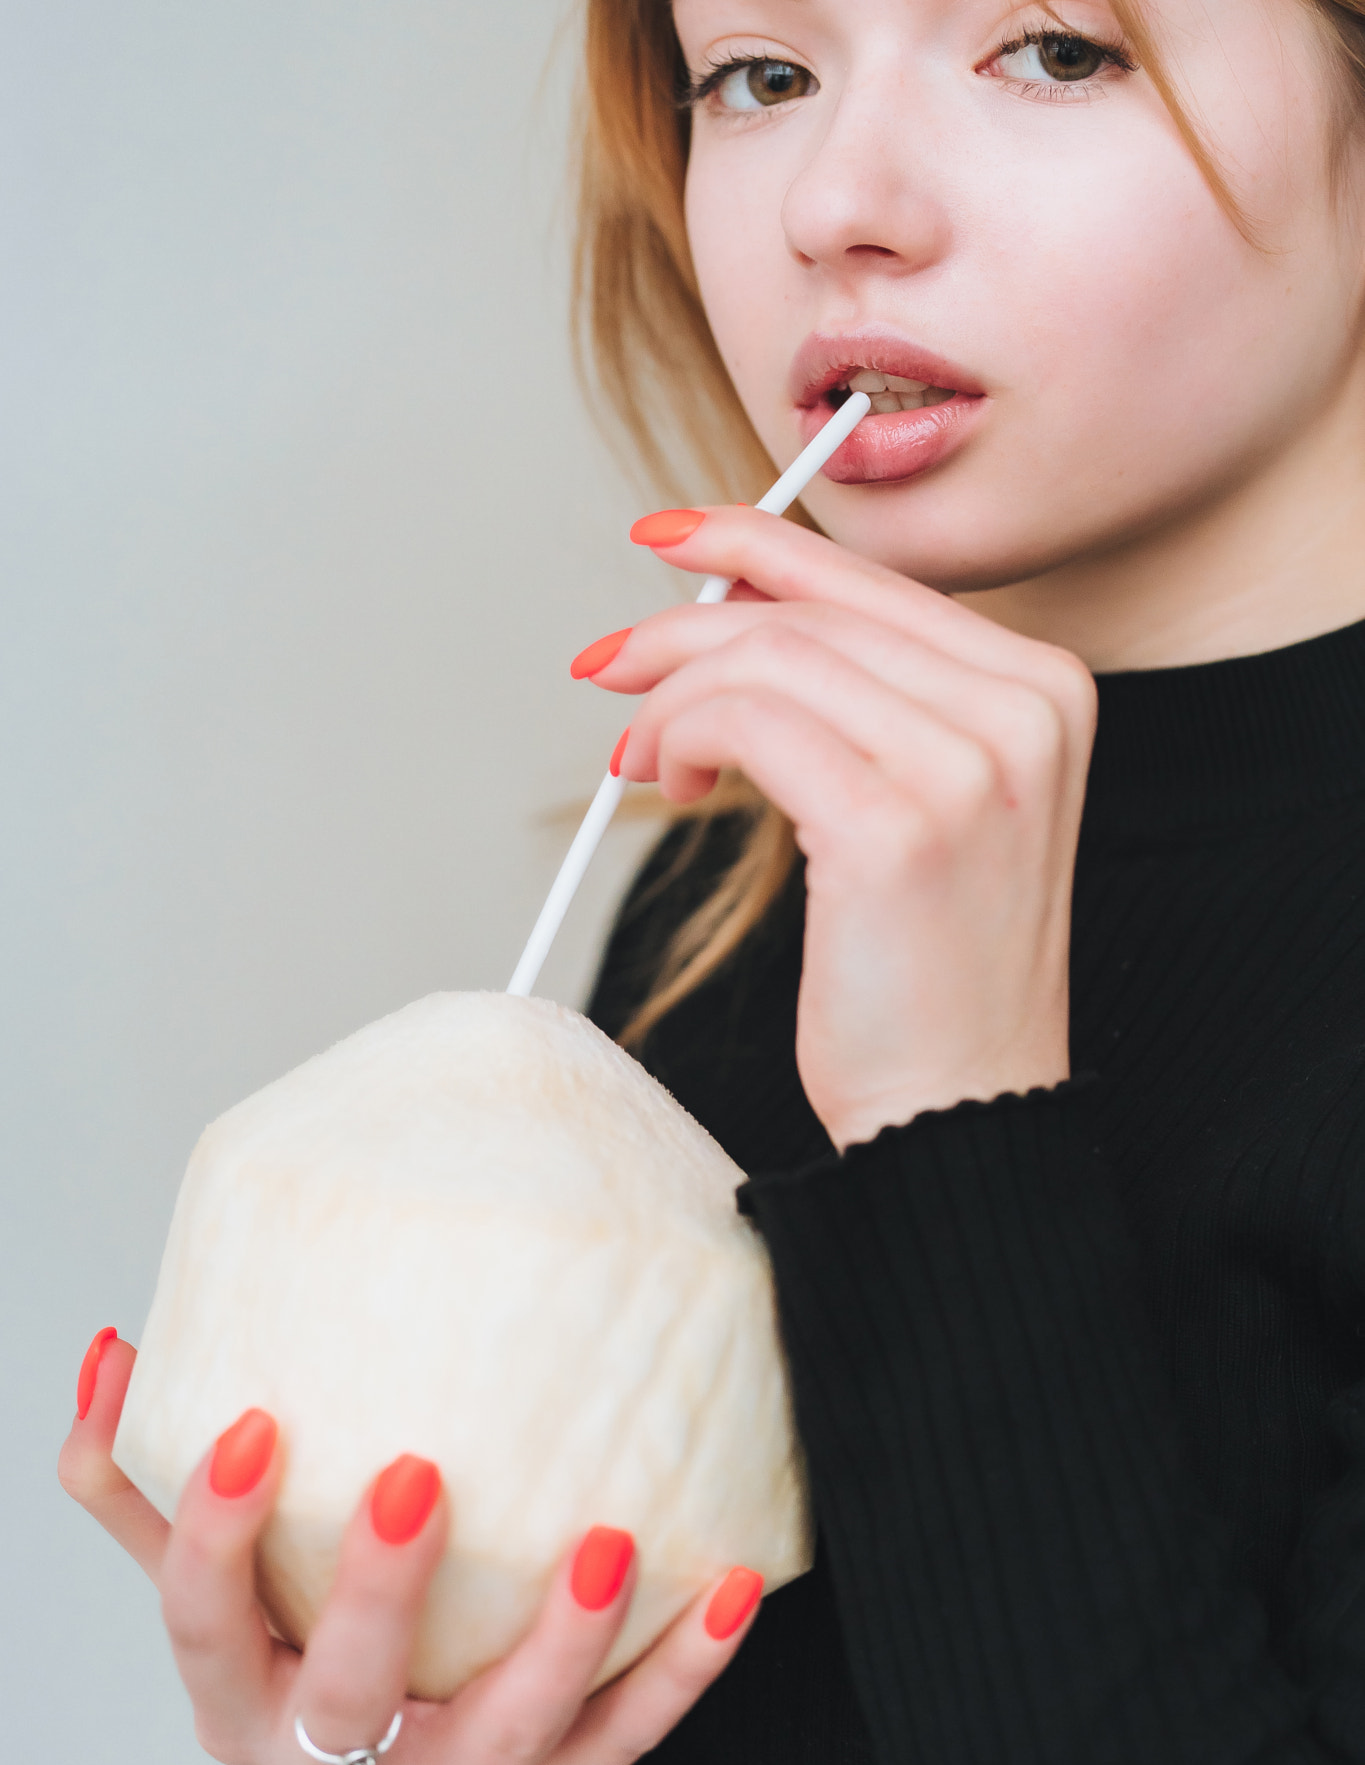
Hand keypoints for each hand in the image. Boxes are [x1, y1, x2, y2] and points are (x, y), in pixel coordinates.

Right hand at [59, 1332, 762, 1764]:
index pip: (201, 1624)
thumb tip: (114, 1350)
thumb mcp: (213, 1577)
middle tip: (417, 1475)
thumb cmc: (293, 1638)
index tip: (257, 1425)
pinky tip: (733, 1588)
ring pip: (508, 1734)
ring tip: (614, 1542)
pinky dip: (683, 1670)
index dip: (215, 1534)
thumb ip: (146, 1477)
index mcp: (236, 1698)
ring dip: (564, 1644)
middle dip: (377, 1594)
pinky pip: (625, 1741)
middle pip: (345, 1696)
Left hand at [583, 509, 1096, 1148]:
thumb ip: (866, 703)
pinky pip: (748, 724)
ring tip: (641, 760)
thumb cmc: (928, 977)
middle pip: (811, 611)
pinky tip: (669, 782)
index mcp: (1040, 691)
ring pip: (768, 659)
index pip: (875, 581)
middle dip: (685, 627)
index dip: (755, 543)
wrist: (958, 1108)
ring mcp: (970, 765)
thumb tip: (738, 617)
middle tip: (610, 665)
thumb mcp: (922, 805)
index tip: (669, 537)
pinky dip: (682, 738)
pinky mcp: (898, 827)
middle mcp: (1023, 710)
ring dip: (673, 698)